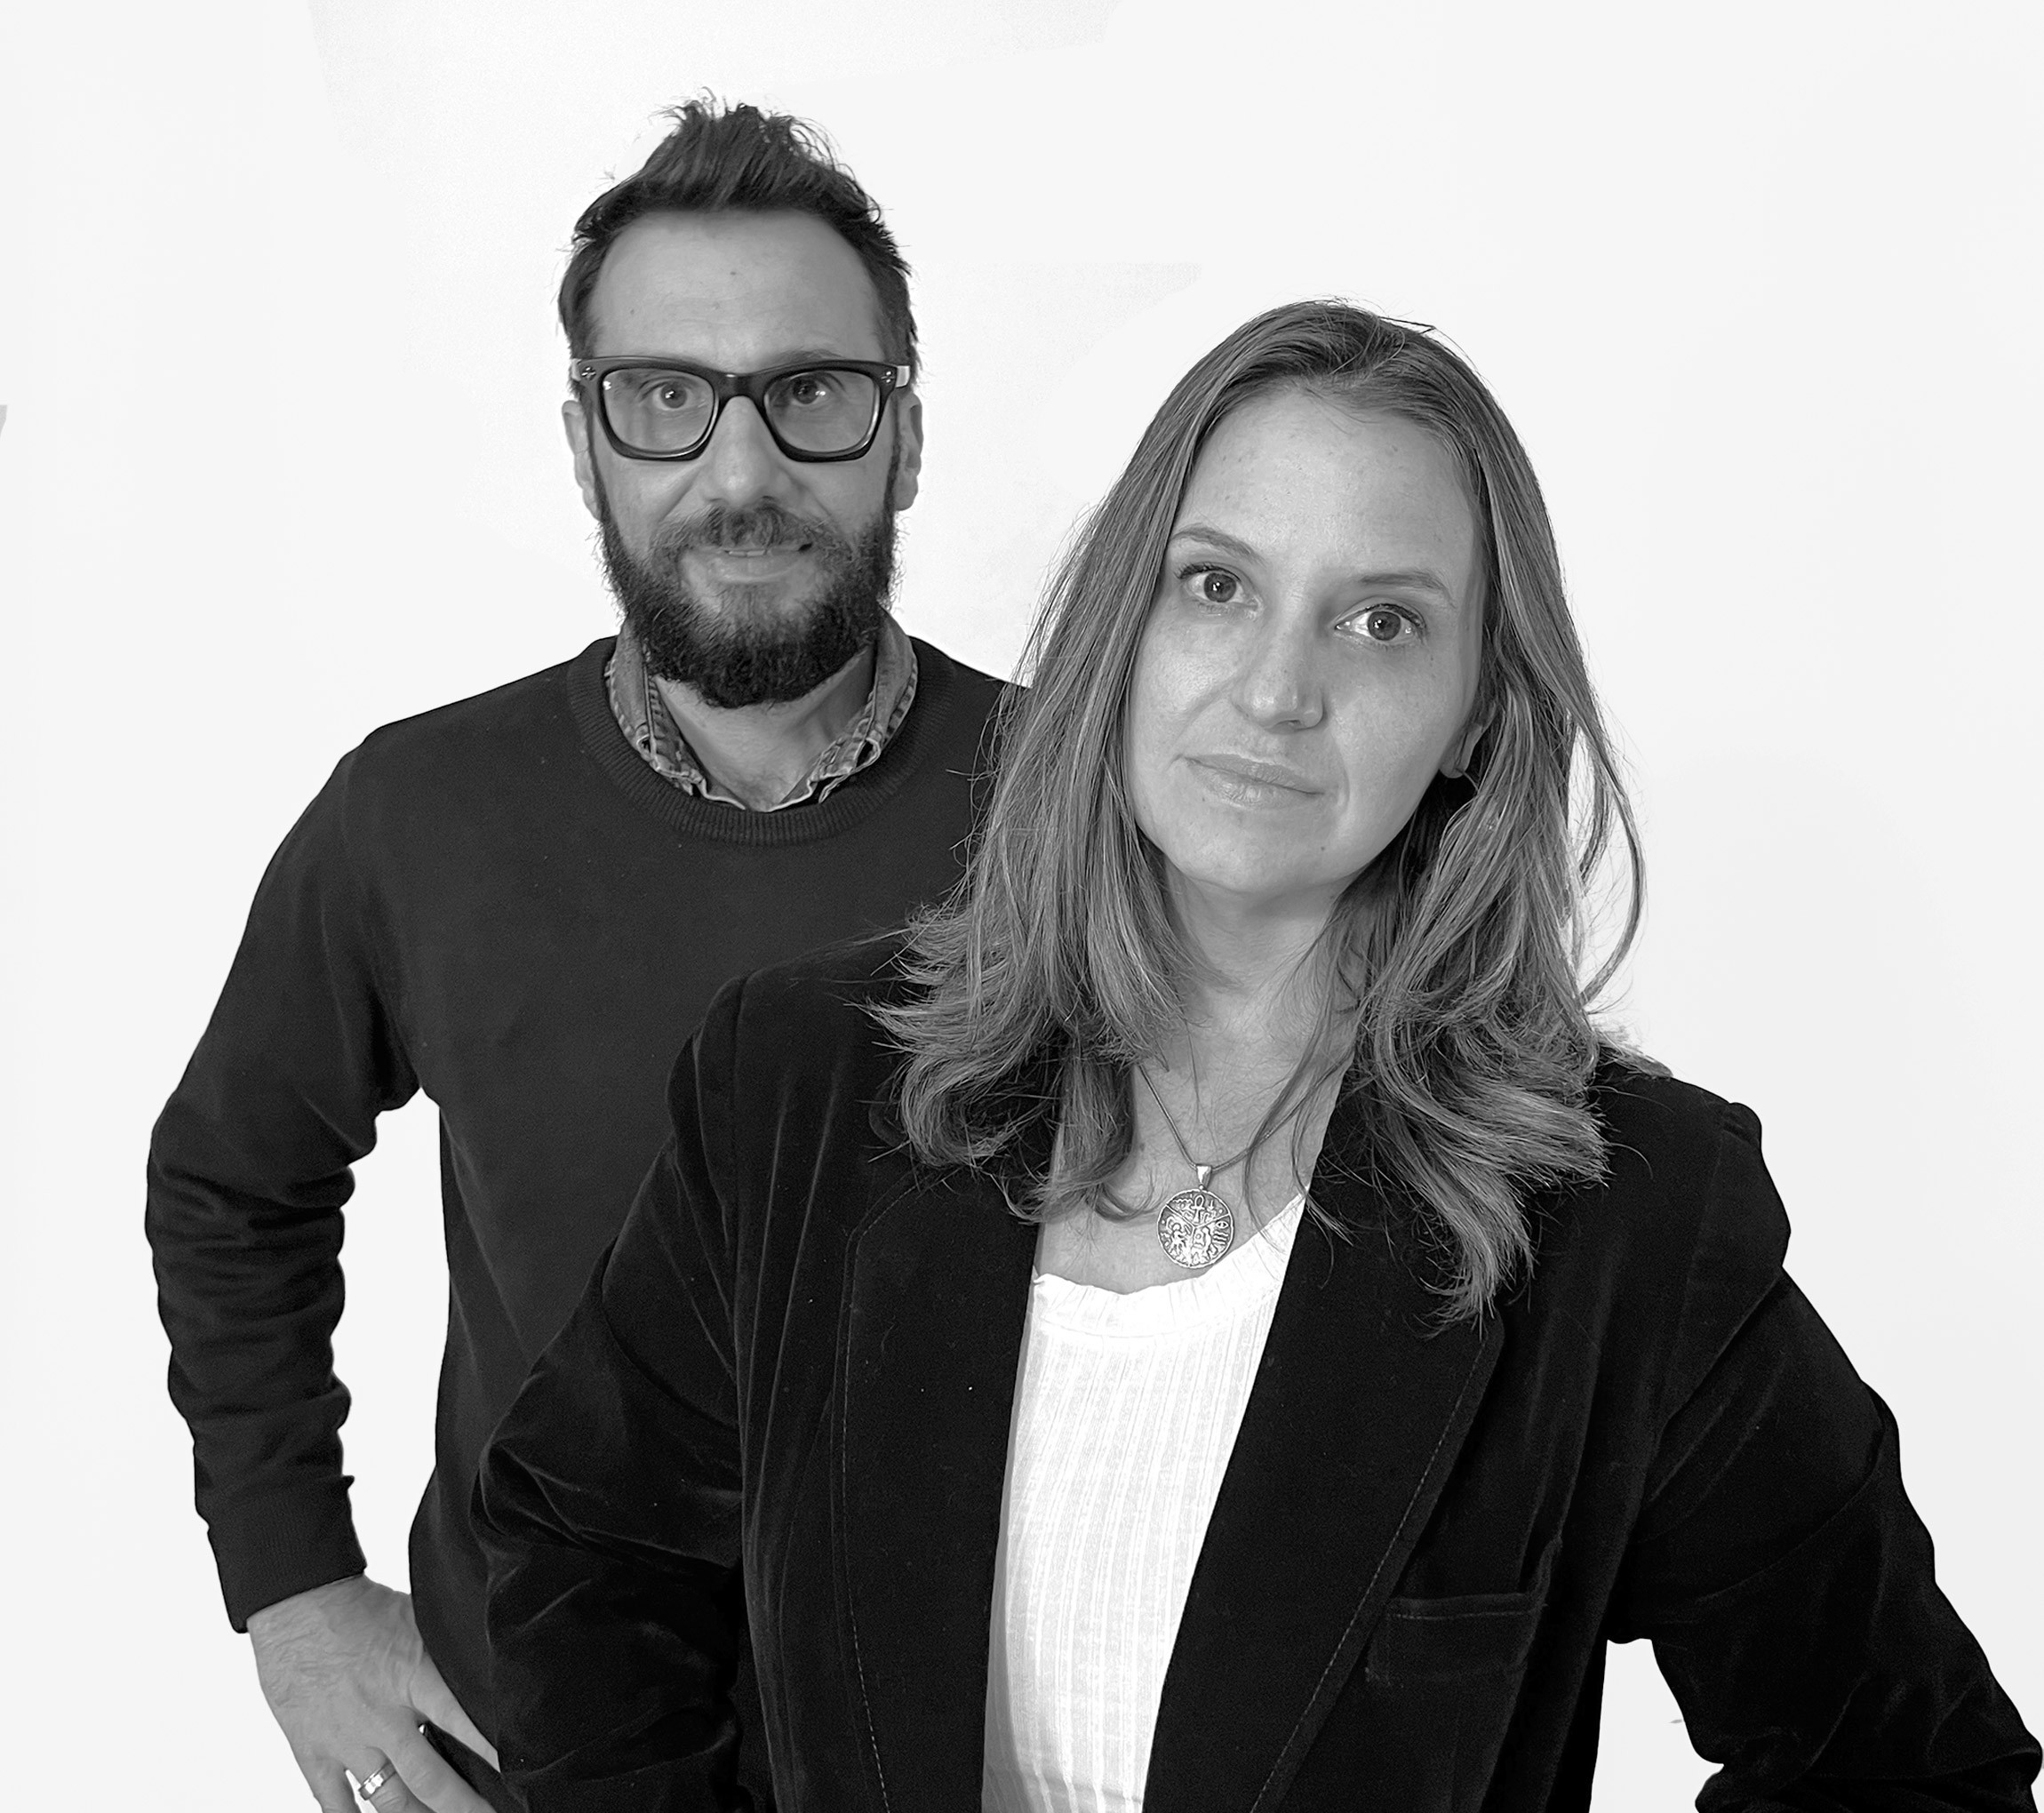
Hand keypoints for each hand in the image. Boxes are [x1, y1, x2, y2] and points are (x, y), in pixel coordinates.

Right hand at [248, 1574, 499, 1811]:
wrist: (295, 1603)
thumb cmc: (360, 1606)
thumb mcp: (418, 1619)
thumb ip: (446, 1653)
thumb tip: (483, 1668)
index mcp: (414, 1676)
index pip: (462, 1722)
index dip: (491, 1752)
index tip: (516, 1775)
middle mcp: (383, 1716)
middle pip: (430, 1779)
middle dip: (463, 1806)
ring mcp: (347, 1741)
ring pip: (389, 1800)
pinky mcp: (313, 1753)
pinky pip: (335, 1805)